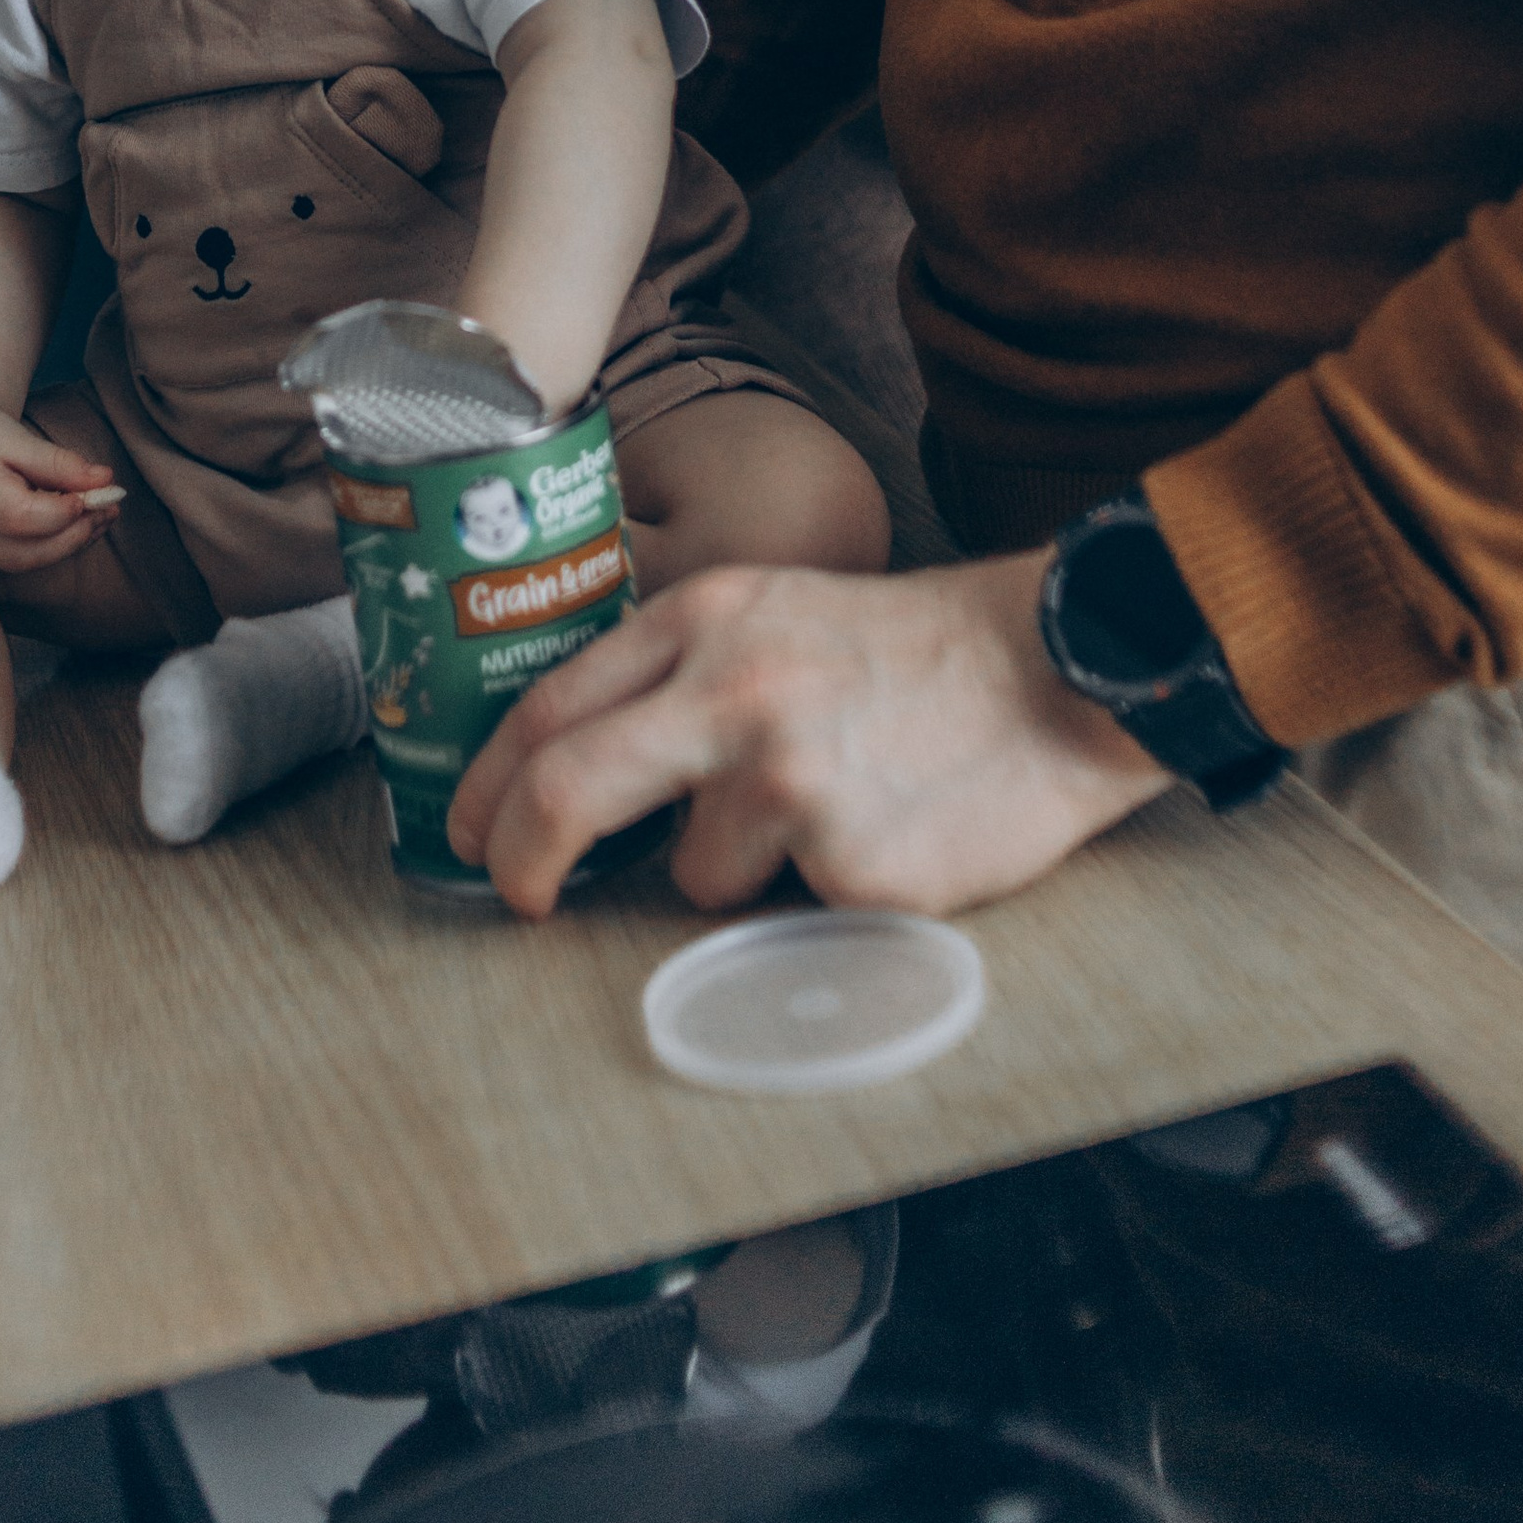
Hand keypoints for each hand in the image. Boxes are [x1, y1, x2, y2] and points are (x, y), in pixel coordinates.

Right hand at [0, 397, 124, 580]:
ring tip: (106, 513)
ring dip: (73, 542)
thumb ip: (59, 462)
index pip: (23, 517)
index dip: (65, 511)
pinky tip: (85, 523)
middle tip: (113, 506)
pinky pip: (25, 559)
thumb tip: (105, 480)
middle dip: (77, 533)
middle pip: (29, 551)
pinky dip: (58, 544)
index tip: (101, 491)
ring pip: (30, 561)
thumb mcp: (16, 435)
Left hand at [447, 551, 1169, 919]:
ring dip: (737, 869)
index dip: (491, 786)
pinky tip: (880, 831)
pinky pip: (791, 907)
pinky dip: (819, 887)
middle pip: (568, 792)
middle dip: (522, 861)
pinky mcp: (849, 860)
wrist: (1052, 671)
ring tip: (823, 812)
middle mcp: (731, 692)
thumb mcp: (772, 614)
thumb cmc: (904, 651)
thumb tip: (569, 762)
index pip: (549, 709)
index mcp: (704, 621)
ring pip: (694, 875)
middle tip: (519, 897)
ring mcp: (789, 779)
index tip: (470, 833)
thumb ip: (675, 672)